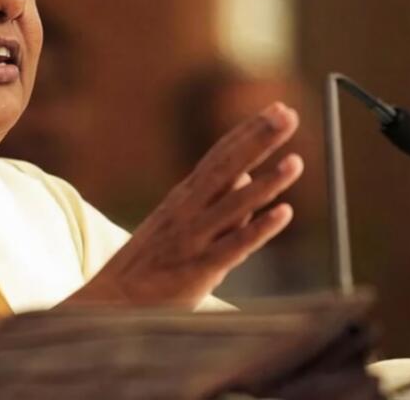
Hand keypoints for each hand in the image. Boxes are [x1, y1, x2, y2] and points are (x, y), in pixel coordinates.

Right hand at [65, 102, 301, 308]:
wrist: (112, 301)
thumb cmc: (151, 263)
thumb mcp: (181, 224)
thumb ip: (218, 203)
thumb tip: (249, 177)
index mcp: (185, 197)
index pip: (221, 155)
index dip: (249, 131)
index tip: (278, 108)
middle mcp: (188, 210)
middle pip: (228, 168)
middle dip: (259, 140)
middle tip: (288, 114)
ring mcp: (193, 238)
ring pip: (235, 205)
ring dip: (268, 183)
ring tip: (296, 161)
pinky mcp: (199, 269)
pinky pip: (234, 246)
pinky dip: (259, 228)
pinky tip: (284, 213)